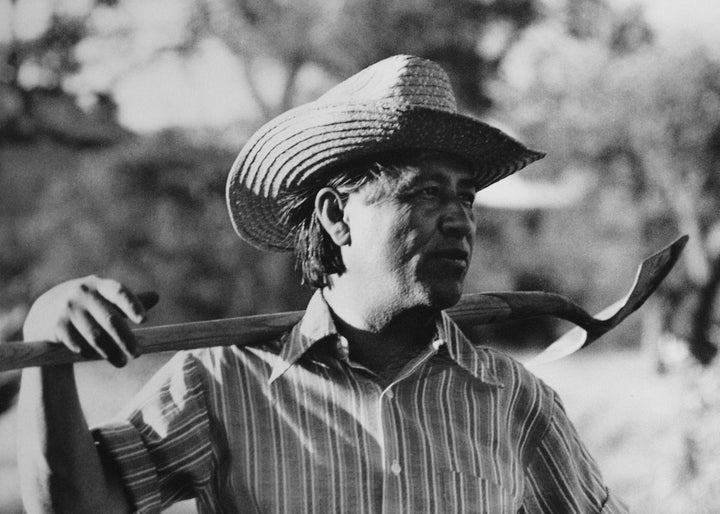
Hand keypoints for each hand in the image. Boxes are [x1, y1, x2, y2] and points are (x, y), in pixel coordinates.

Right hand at [23, 275, 158, 367]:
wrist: (45, 313)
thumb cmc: (86, 305)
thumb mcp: (104, 298)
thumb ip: (129, 300)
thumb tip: (156, 297)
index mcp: (100, 285)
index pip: (119, 292)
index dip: (132, 305)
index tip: (145, 320)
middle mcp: (83, 293)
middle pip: (110, 320)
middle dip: (126, 339)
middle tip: (138, 354)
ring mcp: (68, 309)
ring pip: (95, 336)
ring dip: (111, 352)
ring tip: (122, 362)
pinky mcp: (57, 325)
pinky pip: (80, 345)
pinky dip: (91, 353)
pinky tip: (96, 356)